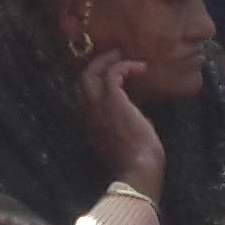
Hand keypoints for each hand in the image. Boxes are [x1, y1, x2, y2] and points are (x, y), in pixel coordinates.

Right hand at [76, 48, 168, 190]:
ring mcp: (98, 107)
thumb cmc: (139, 162)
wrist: (138, 170)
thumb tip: (143, 118)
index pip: (84, 98)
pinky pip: (113, 73)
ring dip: (106, 61)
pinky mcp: (112, 100)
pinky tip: (141, 67)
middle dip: (95, 66)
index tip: (109, 76)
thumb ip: (129, 127)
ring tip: (121, 54)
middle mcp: (88, 114)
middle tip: (112, 57)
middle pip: (82, 81)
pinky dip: (125, 66)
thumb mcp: (129, 143)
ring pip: (91, 73)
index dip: (94, 84)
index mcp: (92, 126)